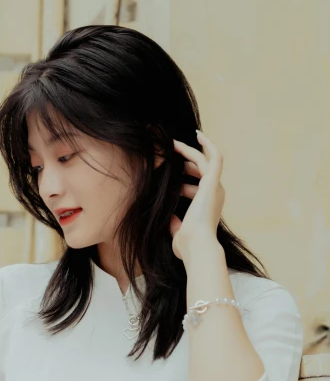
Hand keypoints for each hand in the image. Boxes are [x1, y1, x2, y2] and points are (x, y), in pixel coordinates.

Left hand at [170, 130, 225, 260]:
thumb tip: (169, 218)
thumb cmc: (188, 246)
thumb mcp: (178, 233)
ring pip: (204, 161)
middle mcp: (214, 194)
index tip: (165, 178)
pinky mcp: (213, 181)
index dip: (181, 184)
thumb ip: (175, 225)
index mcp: (207, 207)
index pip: (196, 188)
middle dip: (184, 164)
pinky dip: (208, 144)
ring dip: (189, 151)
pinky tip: (197, 135)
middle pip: (200, 172)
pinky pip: (214, 156)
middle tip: (167, 156)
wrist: (197, 246)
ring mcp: (215, 187)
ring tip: (172, 144)